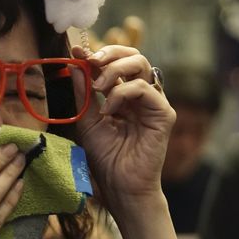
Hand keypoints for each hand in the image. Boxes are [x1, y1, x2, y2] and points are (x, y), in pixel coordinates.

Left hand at [71, 44, 174, 203]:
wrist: (120, 186)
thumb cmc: (106, 158)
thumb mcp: (87, 120)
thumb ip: (84, 92)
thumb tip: (75, 62)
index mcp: (125, 95)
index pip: (116, 62)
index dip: (97, 53)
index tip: (76, 51)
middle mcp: (142, 95)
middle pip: (133, 55)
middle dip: (109, 53)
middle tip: (90, 61)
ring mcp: (154, 103)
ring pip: (141, 64)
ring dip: (114, 70)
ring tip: (97, 88)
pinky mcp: (163, 114)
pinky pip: (144, 89)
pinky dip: (122, 93)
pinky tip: (109, 110)